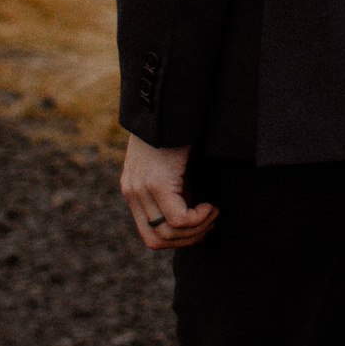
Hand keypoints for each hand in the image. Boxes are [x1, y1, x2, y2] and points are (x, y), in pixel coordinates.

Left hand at [121, 134, 216, 252]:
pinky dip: (199, 218)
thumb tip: (193, 214)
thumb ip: (175, 189)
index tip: (199, 225)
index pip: (149, 235)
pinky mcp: (156, 183)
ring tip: (212, 211)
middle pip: (156, 240)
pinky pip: (178, 219)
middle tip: (209, 221)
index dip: (177, 239)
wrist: (170, 104)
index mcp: (133, 190)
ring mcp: (141, 189)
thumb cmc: (179, 131)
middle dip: (188, 239)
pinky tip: (210, 204)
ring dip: (197, 228)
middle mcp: (132, 192)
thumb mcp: (173, 166)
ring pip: (168, 233)